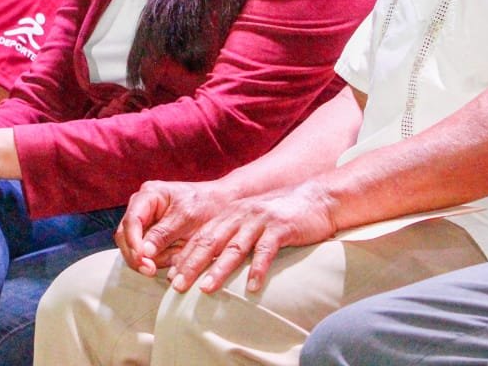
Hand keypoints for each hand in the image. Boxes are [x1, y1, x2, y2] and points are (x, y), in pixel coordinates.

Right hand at [115, 180, 232, 275]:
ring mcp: (146, 225)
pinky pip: (149, 255)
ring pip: (135, 249)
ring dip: (153, 259)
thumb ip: (164, 233)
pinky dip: (161, 260)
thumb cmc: (205, 204)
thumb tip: (144, 252)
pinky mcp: (153, 239)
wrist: (221, 206)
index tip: (142, 259)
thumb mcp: (186, 216)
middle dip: (137, 256)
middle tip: (151, 270)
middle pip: (126, 237)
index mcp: (148, 196)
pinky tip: (175, 257)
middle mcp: (142, 209)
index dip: (133, 241)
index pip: (132, 220)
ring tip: (175, 256)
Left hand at [163, 184, 336, 294]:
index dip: (184, 256)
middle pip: (210, 241)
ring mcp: (260, 220)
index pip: (201, 236)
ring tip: (206, 289)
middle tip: (177, 286)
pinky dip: (257, 269)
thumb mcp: (251, 220)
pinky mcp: (281, 227)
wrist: (317, 197)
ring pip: (234, 247)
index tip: (170, 276)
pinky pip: (266, 251)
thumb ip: (233, 236)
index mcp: (230, 214)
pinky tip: (251, 287)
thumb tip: (211, 262)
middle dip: (192, 264)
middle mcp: (240, 214)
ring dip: (219, 269)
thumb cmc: (281, 215)